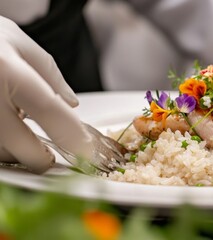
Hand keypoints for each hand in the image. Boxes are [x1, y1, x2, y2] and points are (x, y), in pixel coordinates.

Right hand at [0, 16, 90, 172]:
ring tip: (20, 135)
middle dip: (40, 158)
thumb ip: (51, 76)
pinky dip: (1, 144)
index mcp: (6, 68)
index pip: (48, 108)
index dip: (71, 134)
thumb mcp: (20, 44)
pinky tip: (6, 129)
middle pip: (20, 144)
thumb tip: (71, 104)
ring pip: (0, 151)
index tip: (88, 150)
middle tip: (49, 156)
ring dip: (15, 152)